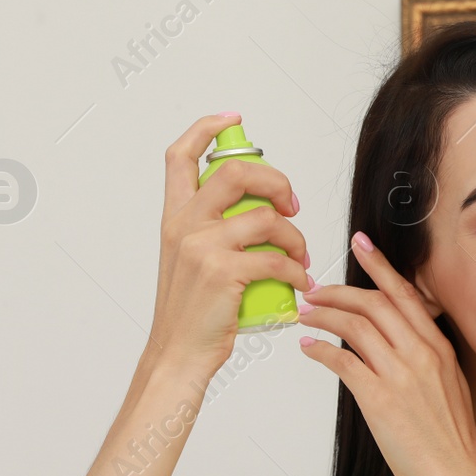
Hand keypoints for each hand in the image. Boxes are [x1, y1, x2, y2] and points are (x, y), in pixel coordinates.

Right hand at [146, 113, 309, 377]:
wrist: (178, 355)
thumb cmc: (193, 314)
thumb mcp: (189, 262)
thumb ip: (213, 232)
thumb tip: (259, 214)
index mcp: (174, 218)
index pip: (179, 157)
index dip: (206, 130)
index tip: (234, 120)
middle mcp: (183, 225)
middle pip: (235, 173)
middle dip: (276, 181)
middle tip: (292, 206)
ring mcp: (202, 247)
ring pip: (266, 218)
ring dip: (296, 237)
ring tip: (301, 258)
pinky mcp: (223, 273)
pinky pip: (276, 260)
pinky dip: (296, 272)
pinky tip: (300, 283)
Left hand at [296, 231, 475, 475]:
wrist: (456, 475)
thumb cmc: (451, 440)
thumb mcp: (449, 385)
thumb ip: (426, 359)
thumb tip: (398, 344)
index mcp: (439, 348)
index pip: (405, 294)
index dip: (379, 266)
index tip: (360, 244)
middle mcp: (421, 354)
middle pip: (374, 303)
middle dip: (339, 291)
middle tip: (315, 290)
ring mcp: (400, 375)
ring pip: (355, 326)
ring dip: (324, 315)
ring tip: (306, 315)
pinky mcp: (380, 399)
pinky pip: (343, 361)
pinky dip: (321, 350)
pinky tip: (310, 349)